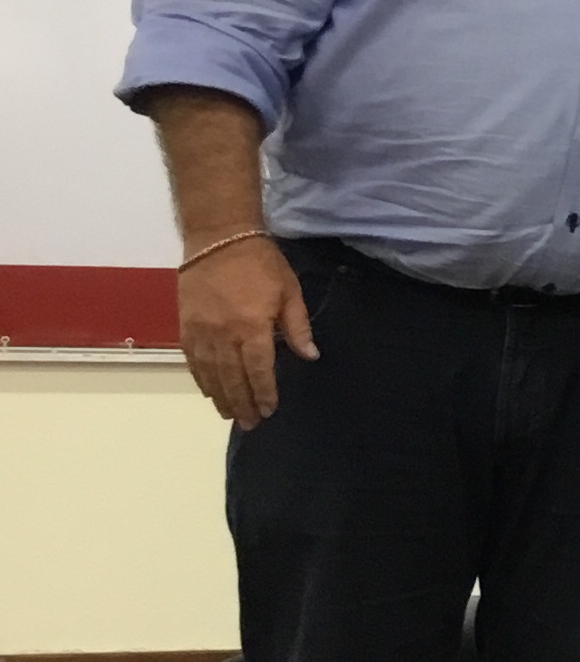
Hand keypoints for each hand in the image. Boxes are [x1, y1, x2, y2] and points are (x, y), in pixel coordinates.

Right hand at [179, 237, 314, 429]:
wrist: (218, 237)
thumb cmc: (260, 263)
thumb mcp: (289, 290)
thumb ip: (297, 326)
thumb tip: (310, 356)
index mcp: (252, 327)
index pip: (259, 370)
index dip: (264, 393)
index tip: (270, 410)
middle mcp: (224, 334)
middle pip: (232, 379)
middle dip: (242, 404)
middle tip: (250, 424)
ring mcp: (201, 331)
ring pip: (210, 374)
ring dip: (220, 397)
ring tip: (229, 415)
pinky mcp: (186, 325)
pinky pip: (192, 360)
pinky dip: (200, 379)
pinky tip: (208, 392)